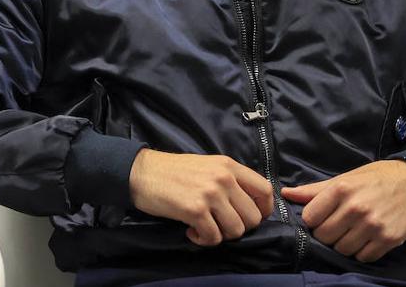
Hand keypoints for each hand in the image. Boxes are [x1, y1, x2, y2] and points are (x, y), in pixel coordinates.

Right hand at [129, 148, 274, 245]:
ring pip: (236, 230)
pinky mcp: (195, 210)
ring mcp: (210, 194)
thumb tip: (248, 205)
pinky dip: (204, 240)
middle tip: (219, 224)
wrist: (141, 173)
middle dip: (239, 227)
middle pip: (253, 217)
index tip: (249, 217)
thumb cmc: (172, 171)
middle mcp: (223, 178)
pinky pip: (214, 237)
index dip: (263, 210)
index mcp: (228, 166)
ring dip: (221, 235)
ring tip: (204, 227)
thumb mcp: (207, 166)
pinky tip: (191, 231)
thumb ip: (229, 180)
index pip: (264, 190)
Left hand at [281, 160, 405, 262]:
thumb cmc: (378, 178)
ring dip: (344, 244)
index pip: (310, 218)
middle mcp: (356, 208)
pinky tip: (367, 239)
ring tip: (352, 232)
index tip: (322, 217)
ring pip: (342, 249)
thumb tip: (287, 195)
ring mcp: (373, 226)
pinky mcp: (389, 239)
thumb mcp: (345, 178)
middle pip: (324, 236)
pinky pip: (364, 257)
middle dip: (327, 233)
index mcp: (341, 190)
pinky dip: (362, 252)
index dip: (314, 220)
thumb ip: (315, 190)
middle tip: (337, 226)